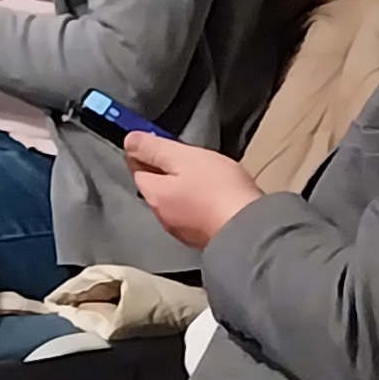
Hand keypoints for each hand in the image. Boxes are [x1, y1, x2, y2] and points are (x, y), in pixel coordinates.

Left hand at [122, 133, 261, 249]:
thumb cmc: (217, 189)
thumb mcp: (184, 158)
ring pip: (173, 202)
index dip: (143, 152)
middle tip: (183, 156)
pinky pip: (191, 215)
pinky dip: (196, 205)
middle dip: (163, 172)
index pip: (135, 169)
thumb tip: (129, 141)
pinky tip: (212, 198)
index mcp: (154, 194)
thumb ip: (154, 149)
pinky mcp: (201, 239)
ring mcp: (181, 230)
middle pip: (154, 187)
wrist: (249, 229)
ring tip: (202, 176)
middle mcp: (161, 216)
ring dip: (181, 189)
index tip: (154, 141)